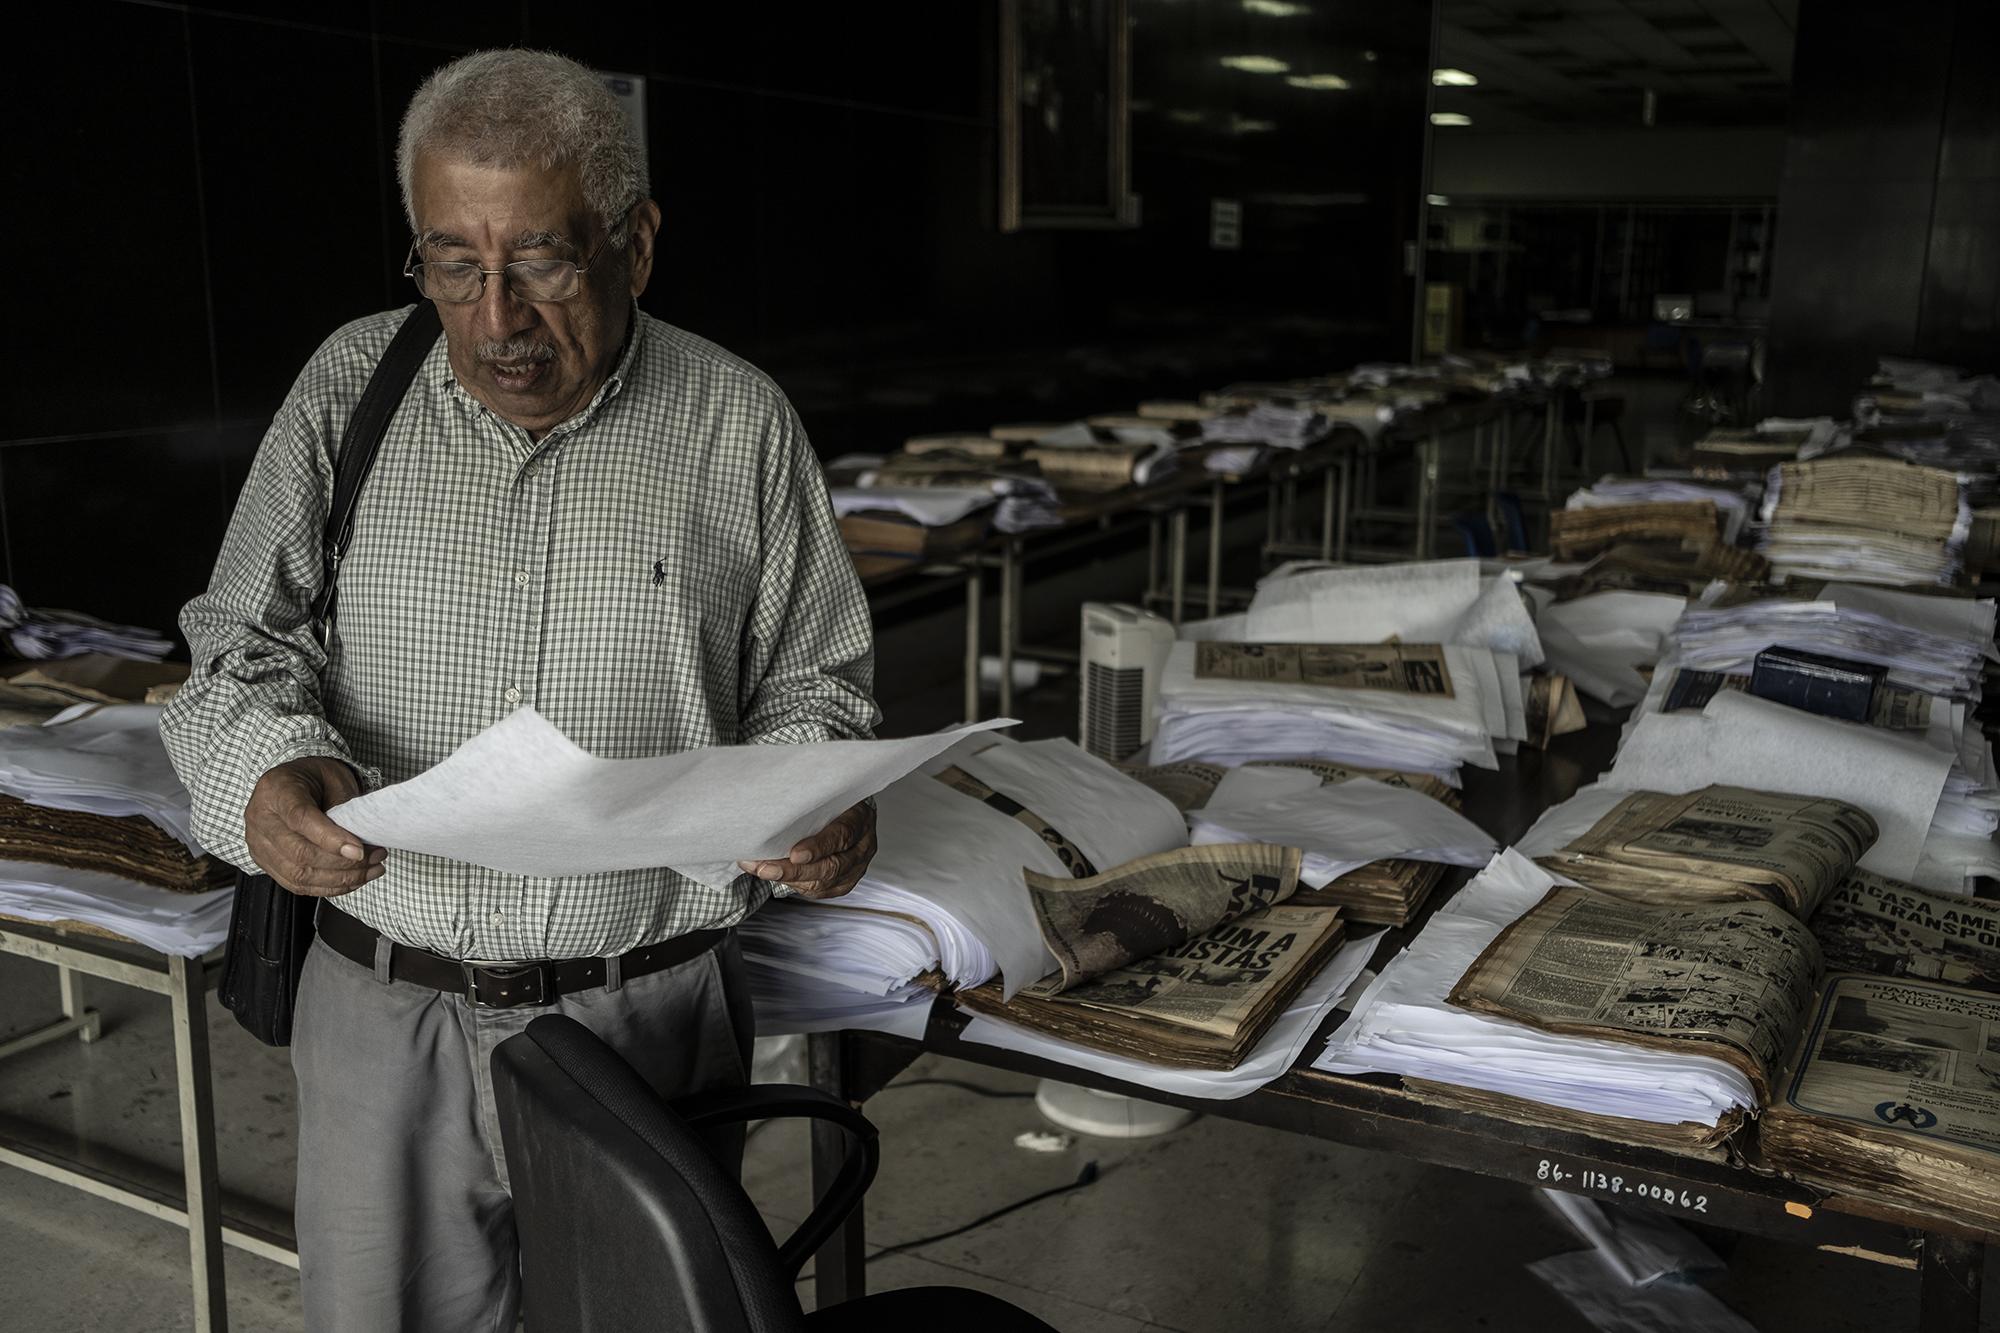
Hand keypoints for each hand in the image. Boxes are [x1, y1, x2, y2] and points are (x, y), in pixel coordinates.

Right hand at [243, 757, 384, 896]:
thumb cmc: (316, 778)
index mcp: (276, 789)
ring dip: (340, 879)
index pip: (301, 819)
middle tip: (376, 857)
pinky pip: (295, 883)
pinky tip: (351, 881)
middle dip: (343, 863)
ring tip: (370, 870)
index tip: (359, 850)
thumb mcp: (333, 780)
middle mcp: (260, 817)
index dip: (332, 839)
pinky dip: (327, 887)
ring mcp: (258, 842)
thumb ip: (343, 810)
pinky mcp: (264, 861)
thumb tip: (359, 847)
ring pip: (298, 874)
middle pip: (299, 852)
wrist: (294, 782)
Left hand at [737, 800, 876, 899]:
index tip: (794, 854)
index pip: (842, 835)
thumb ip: (809, 799)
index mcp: (860, 819)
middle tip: (766, 868)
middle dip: (794, 870)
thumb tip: (772, 802)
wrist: (846, 812)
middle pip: (831, 866)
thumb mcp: (826, 793)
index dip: (818, 847)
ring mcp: (856, 867)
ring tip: (762, 871)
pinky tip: (775, 876)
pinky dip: (794, 885)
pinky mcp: (844, 883)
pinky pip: (818, 890)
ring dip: (788, 879)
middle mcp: (862, 846)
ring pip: (823, 883)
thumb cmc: (831, 801)